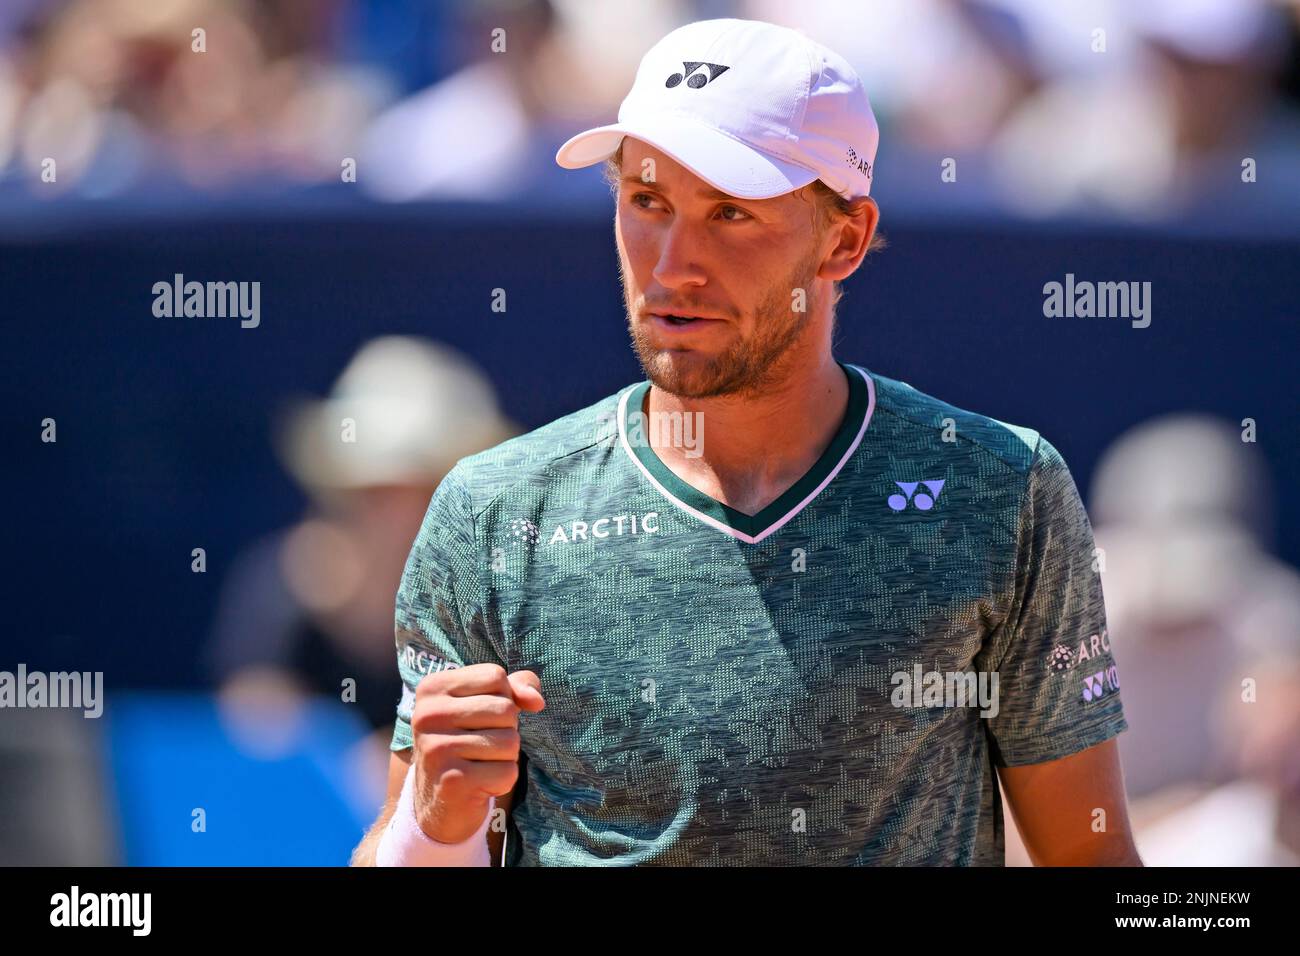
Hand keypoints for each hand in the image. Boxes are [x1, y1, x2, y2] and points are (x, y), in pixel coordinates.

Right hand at [410, 663, 544, 842]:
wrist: (440, 802)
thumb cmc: (469, 741)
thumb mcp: (487, 703)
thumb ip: (516, 687)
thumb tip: (537, 701)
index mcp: (432, 688)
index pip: (495, 676)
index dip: (502, 698)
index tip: (478, 718)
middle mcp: (427, 715)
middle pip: (505, 709)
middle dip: (506, 730)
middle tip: (480, 746)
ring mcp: (437, 749)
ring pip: (510, 741)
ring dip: (505, 757)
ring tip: (479, 764)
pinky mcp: (453, 781)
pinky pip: (508, 772)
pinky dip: (503, 780)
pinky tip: (479, 784)